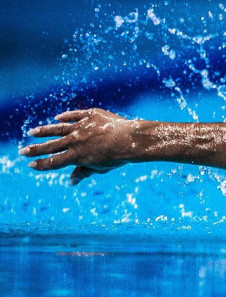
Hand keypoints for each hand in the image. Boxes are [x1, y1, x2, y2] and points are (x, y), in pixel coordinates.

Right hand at [19, 109, 138, 184]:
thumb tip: (72, 182)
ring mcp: (82, 127)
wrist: (133, 140)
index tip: (31, 165)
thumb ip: (85, 172)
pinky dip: (66, 116)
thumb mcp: (101, 168)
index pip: (55, 162)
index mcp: (77, 156)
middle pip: (51, 146)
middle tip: (22, 151)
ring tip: (33, 132)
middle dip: (35, 150)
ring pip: (58, 129)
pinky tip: (57, 118)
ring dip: (44, 131)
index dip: (42, 164)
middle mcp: (76, 141)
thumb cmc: (119, 157)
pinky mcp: (91, 115)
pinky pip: (75, 115)